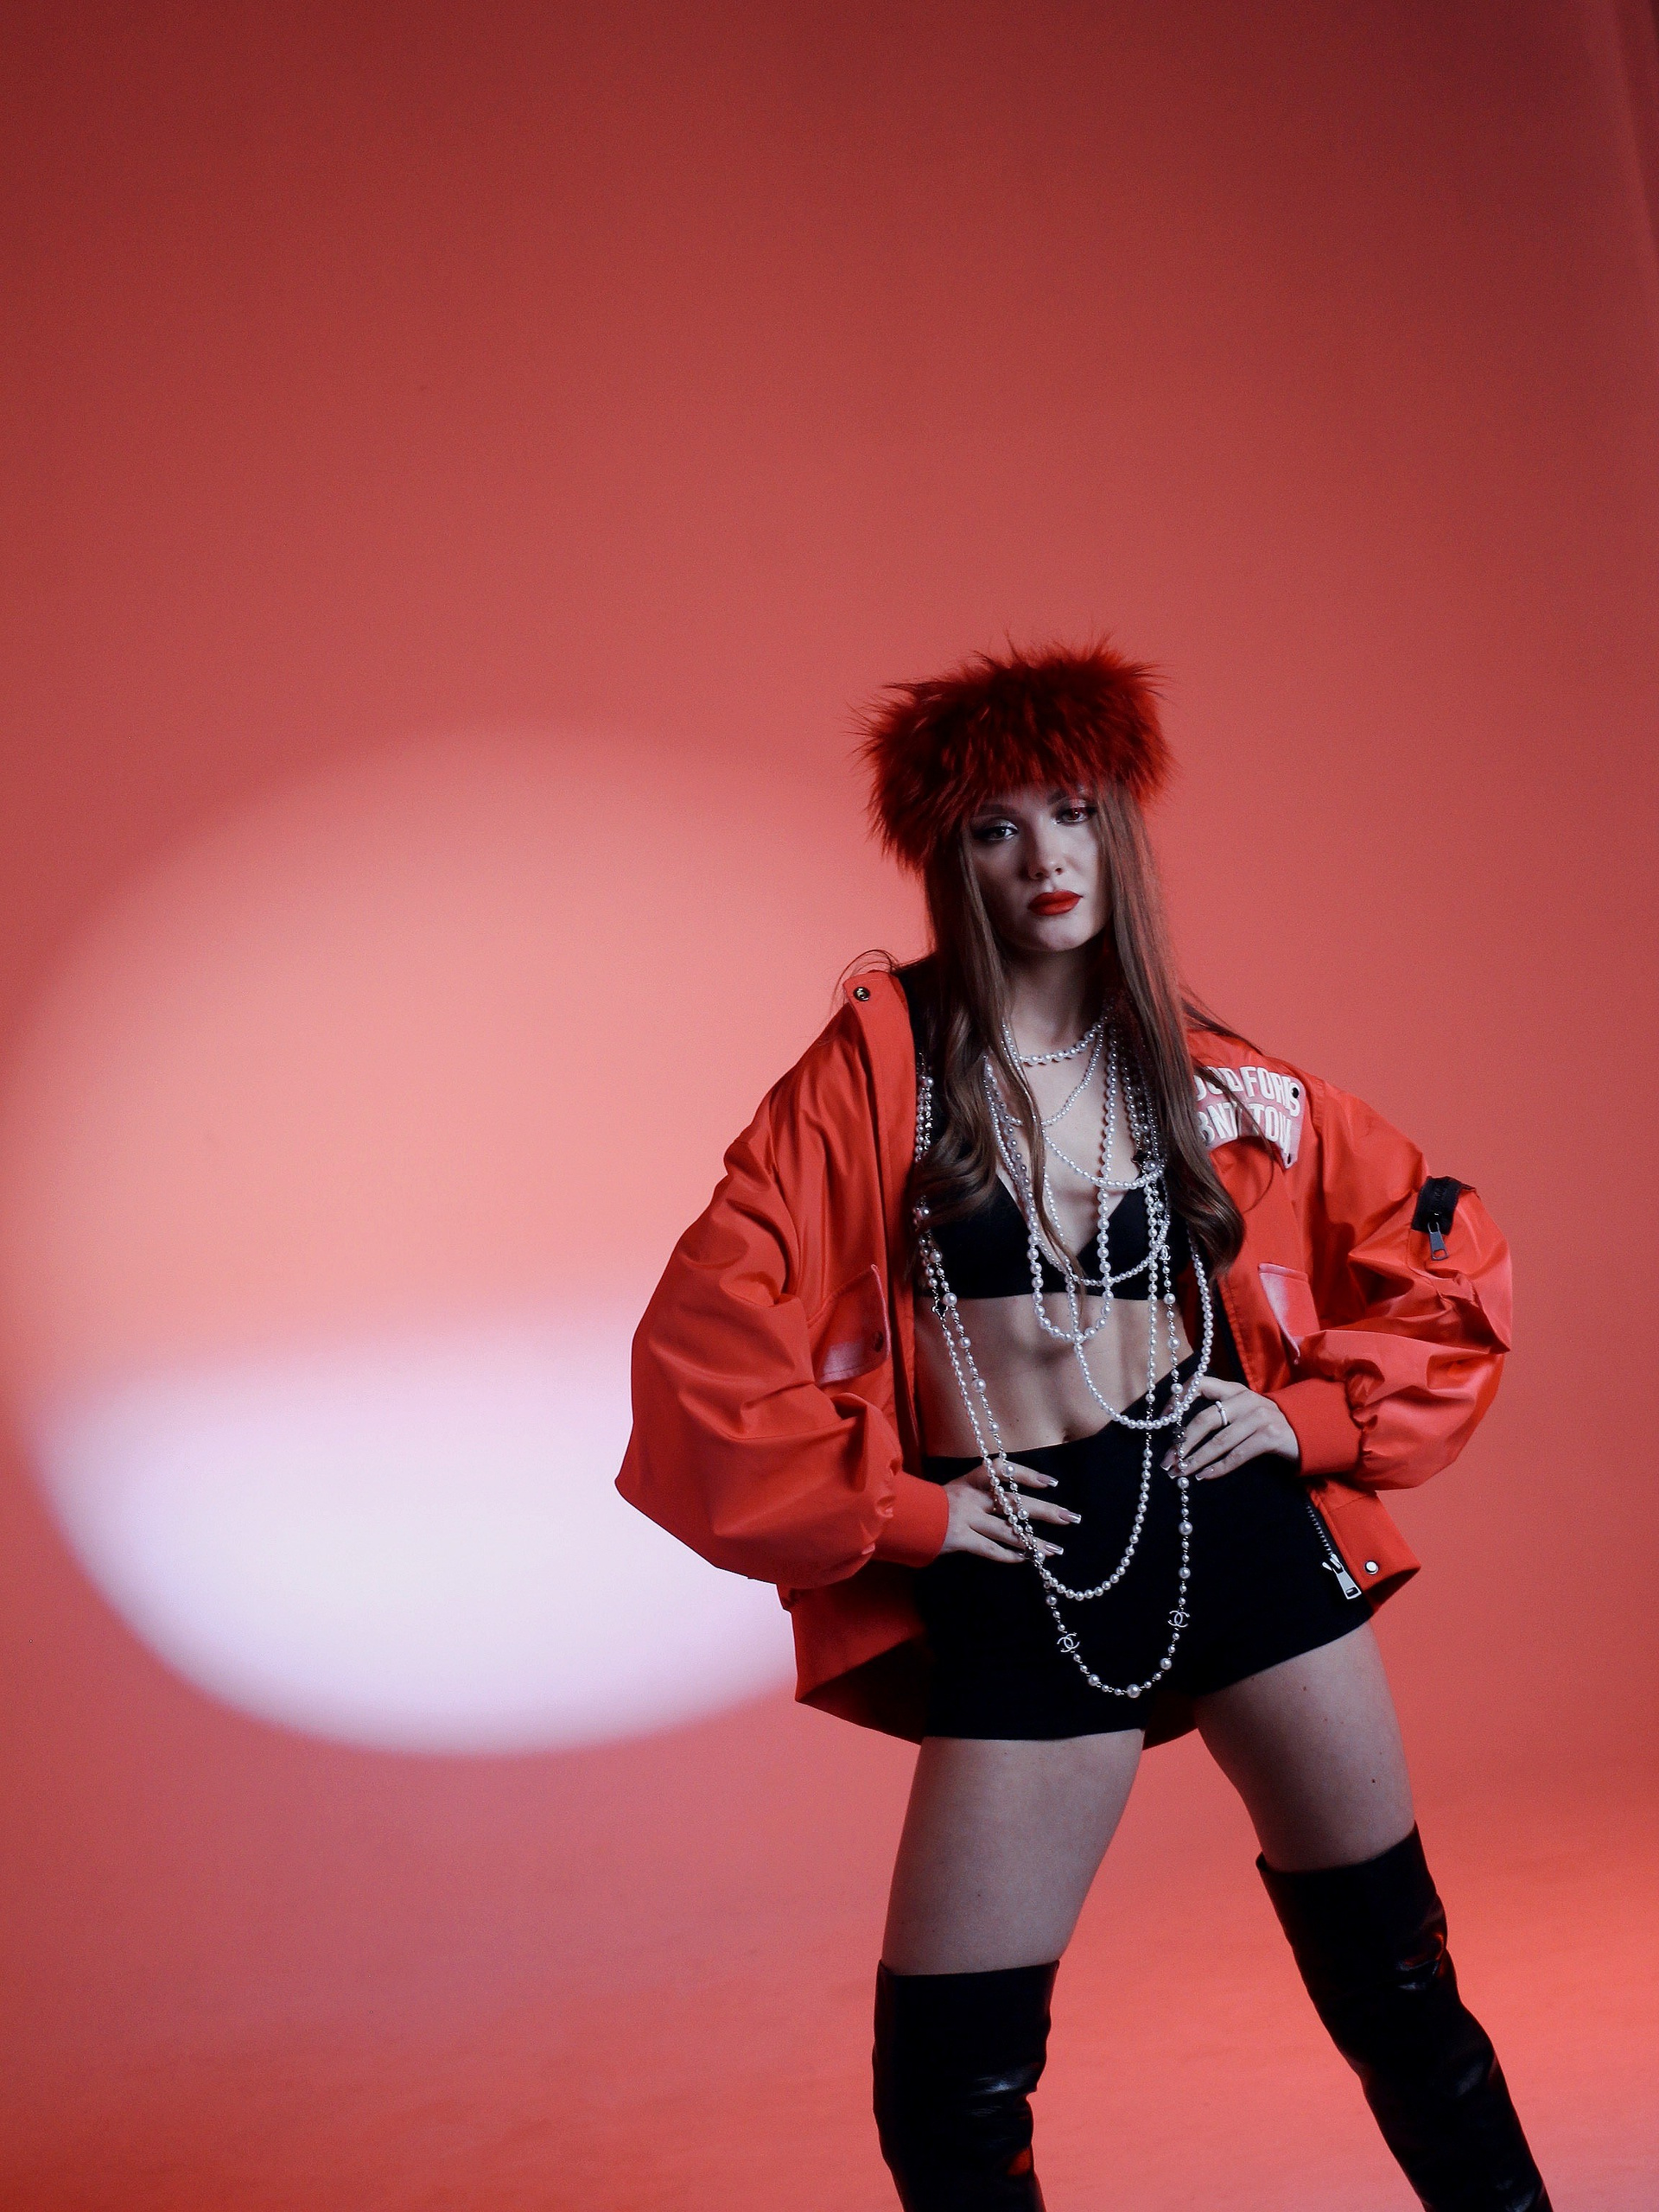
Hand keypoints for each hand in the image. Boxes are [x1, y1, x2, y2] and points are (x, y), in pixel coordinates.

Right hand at [938, 1459, 1078, 1563]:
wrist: (904, 1518)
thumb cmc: (934, 1505)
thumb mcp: (956, 1489)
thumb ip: (981, 1492)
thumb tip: (1012, 1499)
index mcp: (970, 1480)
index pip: (1002, 1470)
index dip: (1026, 1475)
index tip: (1050, 1482)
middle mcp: (971, 1497)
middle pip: (1014, 1503)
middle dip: (1045, 1511)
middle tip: (1070, 1518)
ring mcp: (965, 1518)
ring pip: (1007, 1531)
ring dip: (1033, 1542)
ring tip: (1055, 1551)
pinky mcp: (959, 1539)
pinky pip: (990, 1549)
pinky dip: (1009, 1555)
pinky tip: (1025, 1559)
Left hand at [1161, 1375, 1299, 1480]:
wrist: (1308, 1430)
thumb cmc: (1267, 1423)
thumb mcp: (1243, 1411)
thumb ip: (1219, 1413)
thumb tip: (1181, 1435)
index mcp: (1234, 1390)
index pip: (1200, 1384)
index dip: (1178, 1399)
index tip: (1162, 1419)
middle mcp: (1245, 1400)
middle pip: (1205, 1419)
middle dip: (1183, 1442)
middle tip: (1168, 1461)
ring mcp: (1259, 1417)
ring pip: (1219, 1441)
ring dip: (1197, 1459)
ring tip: (1182, 1472)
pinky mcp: (1270, 1436)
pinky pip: (1237, 1455)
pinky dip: (1219, 1467)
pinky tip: (1205, 1476)